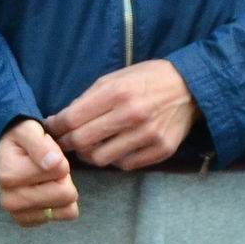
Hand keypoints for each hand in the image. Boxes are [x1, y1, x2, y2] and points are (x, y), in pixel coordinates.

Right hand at [0, 118, 76, 226]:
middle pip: (67, 195)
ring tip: (46, 178)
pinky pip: (63, 215)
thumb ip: (40, 145)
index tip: (45, 154)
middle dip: (63, 178)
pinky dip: (59, 203)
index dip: (60, 159)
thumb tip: (54, 163)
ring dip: (62, 190)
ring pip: (69, 208)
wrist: (2, 157)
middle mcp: (10, 201)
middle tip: (48, 168)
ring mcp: (18, 215)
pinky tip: (44, 190)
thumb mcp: (28, 131)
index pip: (61, 170)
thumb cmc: (19, 141)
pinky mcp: (27, 222)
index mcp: (8, 176)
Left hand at [50, 60, 196, 169]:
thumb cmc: (148, 80)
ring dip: (90, 154)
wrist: (191, 88)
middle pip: (82, 142)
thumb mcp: (116, 78)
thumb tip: (60, 120)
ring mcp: (148, 135)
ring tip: (90, 146)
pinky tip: (115, 148)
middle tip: (65, 142)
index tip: (53, 128)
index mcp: (118, 92)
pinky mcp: (161, 150)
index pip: (73, 118)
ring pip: (100, 158)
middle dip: (67, 143)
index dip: (57, 127)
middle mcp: (132, 115)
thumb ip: (88, 99)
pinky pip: (124, 165)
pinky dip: (114, 159)